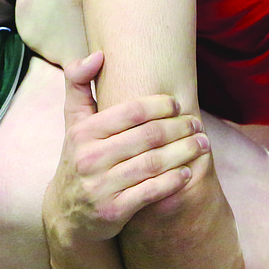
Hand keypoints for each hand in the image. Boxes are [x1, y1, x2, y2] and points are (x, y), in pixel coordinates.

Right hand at [42, 51, 209, 243]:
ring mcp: (101, 186)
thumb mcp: (72, 123)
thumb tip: (98, 54)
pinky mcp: (113, 211)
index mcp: (83, 132)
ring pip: (154, 164)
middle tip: (197, 124)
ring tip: (202, 145)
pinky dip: (173, 181)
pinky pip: (151, 192)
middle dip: (179, 128)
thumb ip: (78, 84)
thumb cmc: (79, 159)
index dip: (160, 105)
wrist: (67, 214)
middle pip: (148, 137)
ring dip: (184, 152)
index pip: (131, 111)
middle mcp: (90, 158)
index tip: (177, 105)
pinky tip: (187, 173)